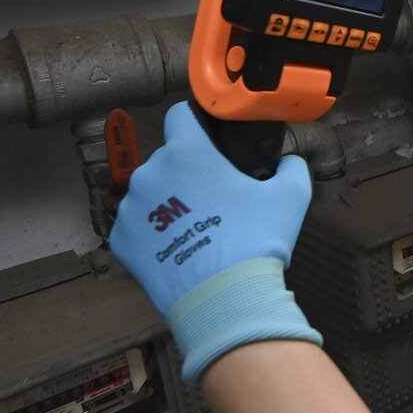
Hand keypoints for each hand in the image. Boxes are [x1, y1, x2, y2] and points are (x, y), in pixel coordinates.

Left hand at [109, 102, 320, 383]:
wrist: (223, 297)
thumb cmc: (256, 239)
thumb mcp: (291, 195)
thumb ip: (291, 167)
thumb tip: (288, 161)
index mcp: (187, 152)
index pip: (180, 115)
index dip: (197, 123)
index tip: (212, 140)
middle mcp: (150, 172)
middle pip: (168, 159)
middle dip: (188, 172)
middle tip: (216, 197)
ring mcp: (130, 208)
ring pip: (150, 193)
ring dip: (169, 202)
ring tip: (197, 229)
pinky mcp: (121, 240)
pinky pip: (138, 226)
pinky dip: (154, 233)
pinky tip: (179, 249)